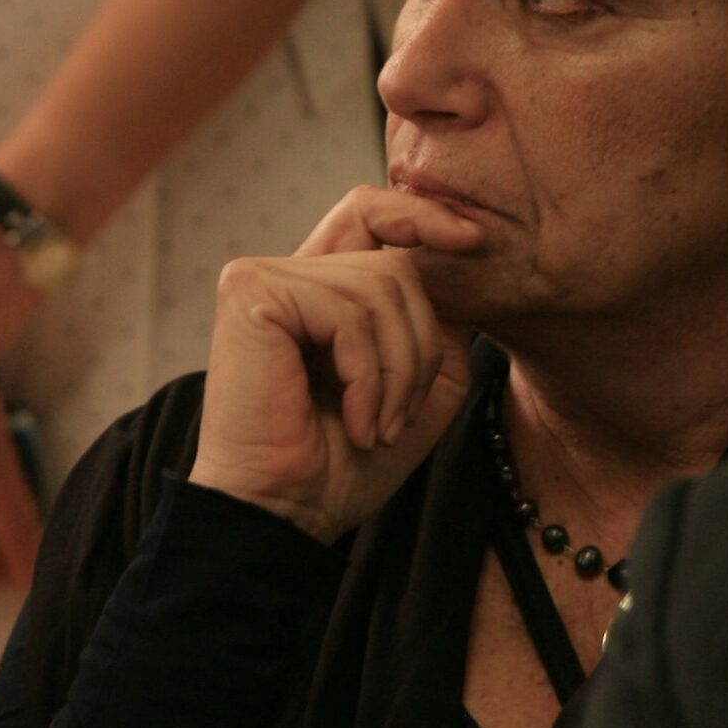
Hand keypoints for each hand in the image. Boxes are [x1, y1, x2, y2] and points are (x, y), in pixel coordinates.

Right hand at [191, 187, 484, 542]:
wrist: (288, 514)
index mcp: (319, 287)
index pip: (371, 213)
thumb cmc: (344, 463)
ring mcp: (264, 276)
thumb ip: (442, 324)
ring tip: (378, 425)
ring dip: (399, 370)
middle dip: (421, 344)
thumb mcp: (421, 386)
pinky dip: (369, 377)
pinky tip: (355, 421)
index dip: (424, 216)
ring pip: (381, 287)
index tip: (474, 241)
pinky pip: (350, 314)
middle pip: (395, 264)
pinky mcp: (253, 292)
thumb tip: (468, 267)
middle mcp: (287, 272)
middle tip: (404, 414)